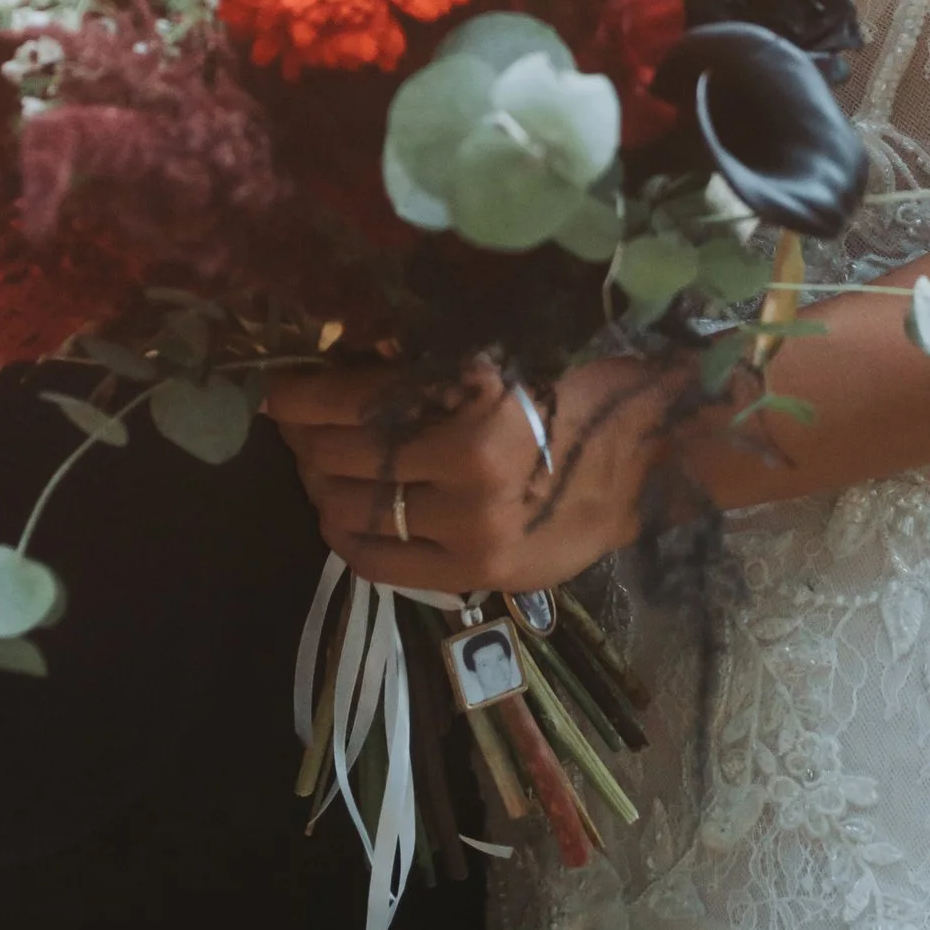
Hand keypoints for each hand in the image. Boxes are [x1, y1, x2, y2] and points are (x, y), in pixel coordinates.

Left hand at [265, 354, 691, 594]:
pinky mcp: (480, 572)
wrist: (650, 460)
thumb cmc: (576, 391)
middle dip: (307, 441)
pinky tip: (342, 517)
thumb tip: (340, 366)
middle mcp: (469, 461)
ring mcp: (474, 525)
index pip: (358, 398)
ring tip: (319, 470)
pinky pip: (383, 563)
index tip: (279, 391)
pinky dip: (349, 537)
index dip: (305, 395)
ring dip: (322, 488)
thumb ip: (430, 367)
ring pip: (355, 510)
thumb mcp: (503, 356)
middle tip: (297, 428)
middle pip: (348, 456)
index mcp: (475, 392)